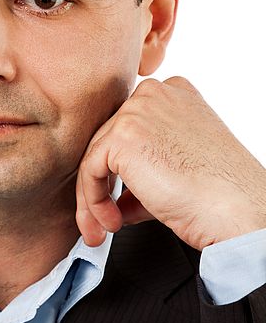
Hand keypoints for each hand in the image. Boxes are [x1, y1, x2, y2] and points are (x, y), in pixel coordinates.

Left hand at [76, 77, 265, 249]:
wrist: (233, 209)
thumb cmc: (218, 193)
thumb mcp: (175, 169)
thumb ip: (141, 173)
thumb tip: (115, 198)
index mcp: (172, 95)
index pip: (126, 129)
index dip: (119, 169)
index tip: (117, 199)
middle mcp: (154, 95)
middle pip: (106, 142)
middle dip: (101, 187)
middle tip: (102, 220)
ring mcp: (137, 111)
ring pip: (94, 158)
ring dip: (93, 200)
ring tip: (104, 228)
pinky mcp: (122, 135)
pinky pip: (90, 170)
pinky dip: (93, 201)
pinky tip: (111, 222)